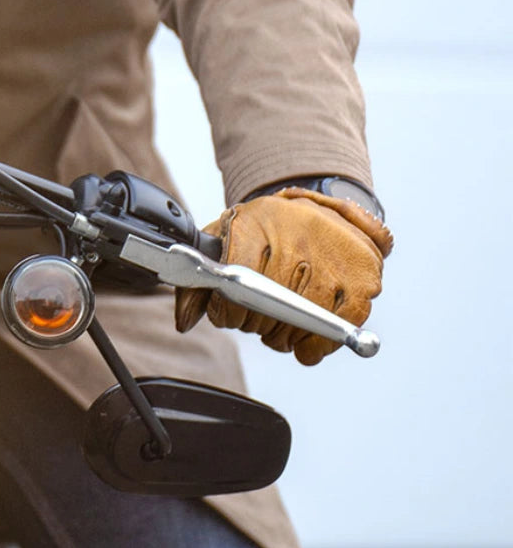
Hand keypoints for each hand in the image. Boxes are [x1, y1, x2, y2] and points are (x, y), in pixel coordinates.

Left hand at [175, 187, 393, 364]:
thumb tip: (184, 320)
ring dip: (286, 335)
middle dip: (255, 323)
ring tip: (280, 325)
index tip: (226, 313)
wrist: (316, 203)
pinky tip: (306, 339)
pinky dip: (319, 344)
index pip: (234, 280)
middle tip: (254, 318)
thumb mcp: (224, 239)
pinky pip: (341, 327)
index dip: (227, 309)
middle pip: (268, 305)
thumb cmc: (264, 229)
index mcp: (256, 222)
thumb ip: (195, 280)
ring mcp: (333, 255)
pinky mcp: (364, 275)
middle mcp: (296, 235)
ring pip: (304, 321)